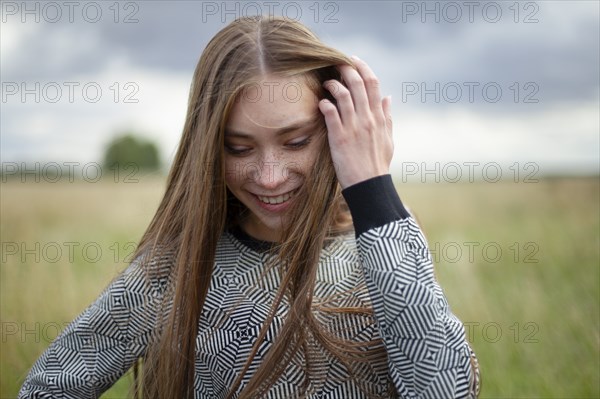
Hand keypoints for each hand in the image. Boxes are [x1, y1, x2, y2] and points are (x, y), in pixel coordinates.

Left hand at [318, 56, 392, 188]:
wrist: (369, 185)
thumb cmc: (377, 164)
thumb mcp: (388, 139)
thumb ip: (388, 117)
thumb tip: (388, 97)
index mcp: (379, 117)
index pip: (373, 84)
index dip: (363, 68)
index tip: (354, 60)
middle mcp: (367, 119)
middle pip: (358, 84)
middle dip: (346, 69)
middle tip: (335, 63)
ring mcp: (354, 127)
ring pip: (344, 95)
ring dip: (334, 84)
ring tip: (326, 83)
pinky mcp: (340, 138)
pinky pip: (331, 114)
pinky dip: (325, 104)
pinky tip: (321, 103)